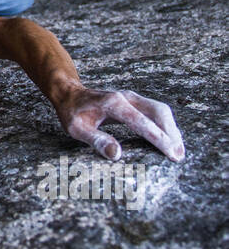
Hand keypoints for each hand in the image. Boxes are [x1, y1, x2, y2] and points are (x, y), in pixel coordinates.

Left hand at [56, 86, 184, 161]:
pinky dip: (166, 124)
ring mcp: (132, 98)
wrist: (69, 93)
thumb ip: (97, 140)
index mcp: (114, 104)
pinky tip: (169, 139)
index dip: (159, 139)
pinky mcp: (134, 101)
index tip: (171, 154)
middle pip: (158, 112)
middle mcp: (127, 98)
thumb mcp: (77, 129)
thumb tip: (117, 154)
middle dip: (171, 134)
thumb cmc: (72, 112)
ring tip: (178, 150)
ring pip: (160, 110)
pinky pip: (155, 110)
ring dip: (172, 129)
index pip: (142, 122)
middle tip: (178, 156)